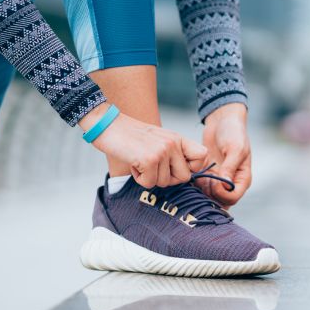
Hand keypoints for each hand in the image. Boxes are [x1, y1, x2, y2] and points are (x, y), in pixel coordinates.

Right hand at [79, 103, 206, 187]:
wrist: (107, 125)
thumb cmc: (130, 136)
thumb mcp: (158, 140)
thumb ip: (173, 154)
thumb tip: (184, 176)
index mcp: (178, 139)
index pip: (202, 156)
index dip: (192, 168)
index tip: (175, 166)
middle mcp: (174, 143)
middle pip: (184, 178)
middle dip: (166, 178)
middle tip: (152, 167)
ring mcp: (163, 151)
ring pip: (164, 183)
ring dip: (149, 177)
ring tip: (139, 160)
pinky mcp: (150, 159)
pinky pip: (149, 183)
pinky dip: (139, 179)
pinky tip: (133, 163)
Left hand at [201, 103, 250, 206]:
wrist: (222, 120)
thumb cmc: (233, 133)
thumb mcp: (235, 148)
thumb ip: (230, 166)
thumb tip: (225, 184)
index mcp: (242, 178)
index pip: (233, 198)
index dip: (223, 194)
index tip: (214, 182)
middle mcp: (230, 182)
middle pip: (220, 201)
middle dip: (210, 195)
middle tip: (203, 181)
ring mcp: (218, 179)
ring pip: (208, 196)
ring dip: (201, 190)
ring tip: (197, 177)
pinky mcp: (206, 174)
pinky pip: (199, 186)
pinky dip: (195, 184)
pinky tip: (191, 174)